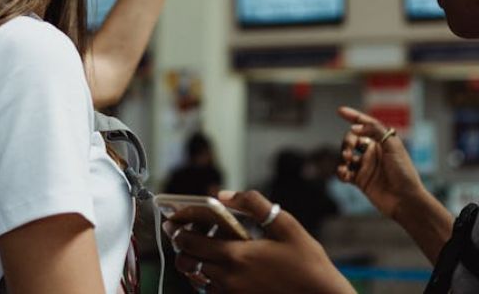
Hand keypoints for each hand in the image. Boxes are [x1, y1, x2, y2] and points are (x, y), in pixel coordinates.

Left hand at [163, 190, 352, 293]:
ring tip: (198, 247)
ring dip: (191, 262)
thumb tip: (224, 195)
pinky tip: (217, 265)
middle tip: (180, 231)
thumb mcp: (285, 225)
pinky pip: (209, 290)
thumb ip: (253, 204)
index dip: (177, 228)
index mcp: (237, 255)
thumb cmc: (307, 262)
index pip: (191, 241)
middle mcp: (228, 278)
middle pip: (186, 261)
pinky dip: (204, 276)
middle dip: (179, 244)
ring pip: (195, 278)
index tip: (172, 219)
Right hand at [336, 106, 424, 219]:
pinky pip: (345, 172)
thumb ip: (375, 131)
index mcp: (382, 142)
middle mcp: (373, 152)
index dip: (353, 116)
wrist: (405, 199)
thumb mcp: (393, 146)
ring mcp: (366, 166)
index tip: (340, 111)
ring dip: (343, 155)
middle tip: (349, 151)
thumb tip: (356, 127)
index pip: (366, 125)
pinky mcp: (361, 180)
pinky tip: (344, 174)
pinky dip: (341, 172)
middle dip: (347, 142)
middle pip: (353, 139)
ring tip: (347, 162)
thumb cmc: (404, 172)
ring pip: (346, 155)